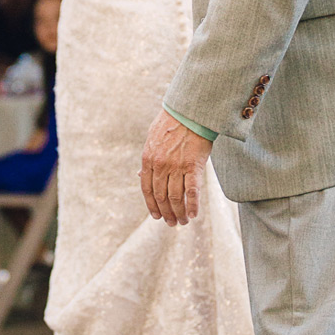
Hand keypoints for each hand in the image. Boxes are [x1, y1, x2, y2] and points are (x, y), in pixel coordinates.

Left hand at [140, 110, 211, 227]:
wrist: (189, 111)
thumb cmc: (172, 123)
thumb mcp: (152, 139)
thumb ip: (148, 159)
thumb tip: (141, 175)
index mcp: (148, 159)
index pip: (147, 189)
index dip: (152, 205)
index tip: (157, 216)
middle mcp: (160, 165)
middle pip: (161, 196)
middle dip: (166, 213)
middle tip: (172, 223)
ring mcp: (176, 166)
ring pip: (175, 197)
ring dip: (179, 212)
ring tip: (183, 221)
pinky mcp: (192, 165)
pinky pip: (192, 191)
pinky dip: (192, 205)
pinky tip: (193, 215)